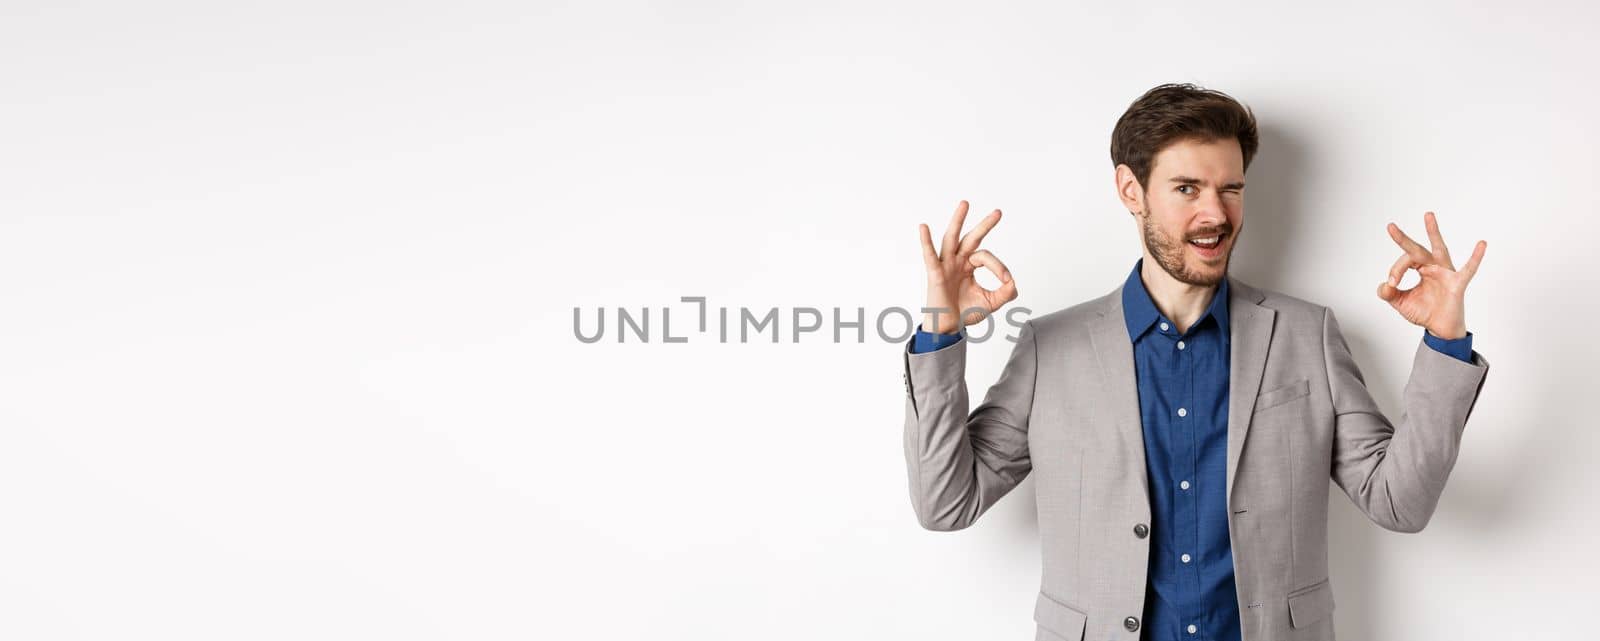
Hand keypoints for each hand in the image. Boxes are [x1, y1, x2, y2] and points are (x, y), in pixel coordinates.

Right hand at [918, 200, 1017, 334]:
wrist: (949, 328)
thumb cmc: (965, 313)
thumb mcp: (991, 302)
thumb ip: (1005, 292)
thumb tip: (1013, 282)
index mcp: (969, 266)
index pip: (986, 257)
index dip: (999, 267)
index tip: (1007, 281)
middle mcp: (957, 262)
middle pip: (971, 238)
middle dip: (984, 225)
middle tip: (999, 212)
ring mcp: (946, 265)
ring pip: (951, 238)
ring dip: (957, 220)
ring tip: (965, 204)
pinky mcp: (935, 274)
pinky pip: (929, 255)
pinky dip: (925, 241)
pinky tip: (923, 227)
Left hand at [1376, 211, 1485, 339]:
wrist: (1440, 328)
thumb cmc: (1424, 312)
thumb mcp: (1401, 302)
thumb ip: (1389, 294)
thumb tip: (1383, 285)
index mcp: (1421, 268)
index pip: (1404, 262)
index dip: (1395, 271)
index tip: (1391, 284)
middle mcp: (1433, 266)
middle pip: (1416, 250)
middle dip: (1403, 239)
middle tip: (1390, 227)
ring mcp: (1446, 273)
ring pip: (1438, 249)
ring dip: (1433, 232)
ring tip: (1427, 215)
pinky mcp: (1457, 283)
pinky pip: (1468, 269)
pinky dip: (1475, 257)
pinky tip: (1481, 244)